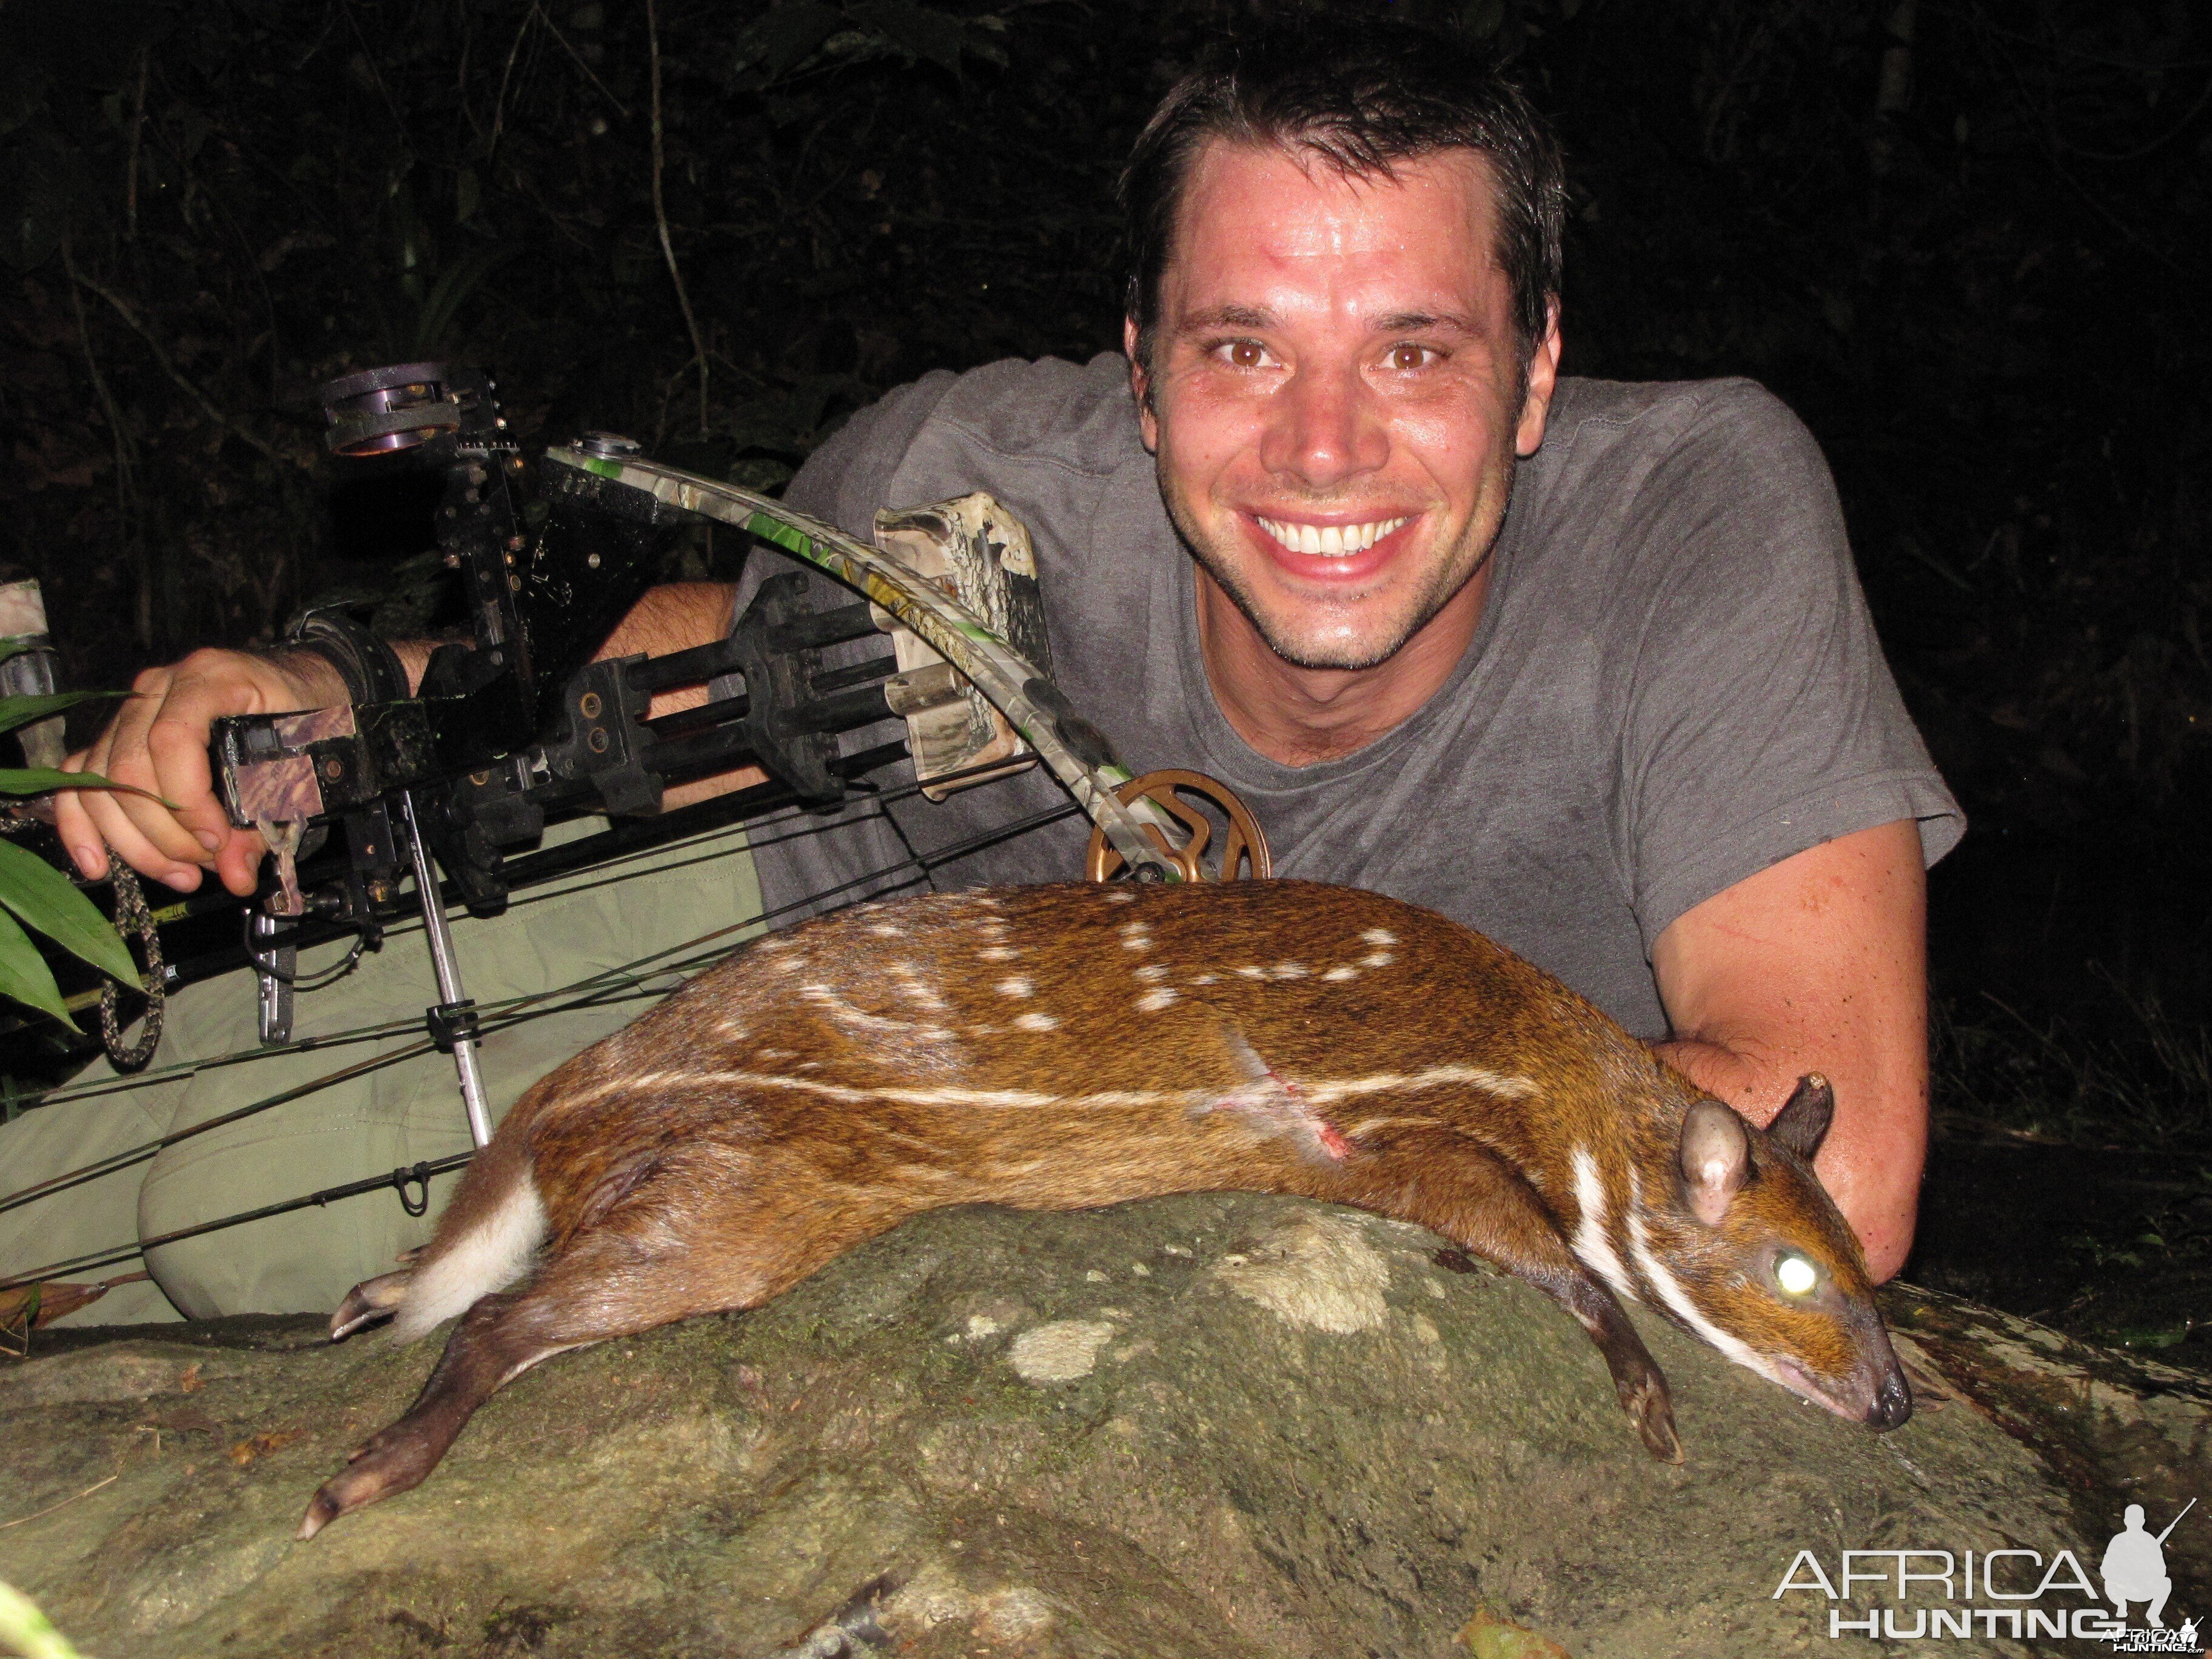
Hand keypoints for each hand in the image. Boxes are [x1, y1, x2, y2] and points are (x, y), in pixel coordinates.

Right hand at [53, 647, 348, 895]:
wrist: (298, 687)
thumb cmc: (304, 715)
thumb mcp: (301, 760)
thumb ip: (271, 815)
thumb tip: (237, 875)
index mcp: (211, 679)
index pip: (170, 741)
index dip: (187, 802)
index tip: (218, 841)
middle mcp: (160, 688)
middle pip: (131, 769)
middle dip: (166, 833)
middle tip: (206, 865)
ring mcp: (132, 711)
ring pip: (103, 783)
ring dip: (137, 842)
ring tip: (182, 874)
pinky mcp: (115, 737)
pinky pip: (81, 781)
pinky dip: (84, 826)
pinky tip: (100, 864)